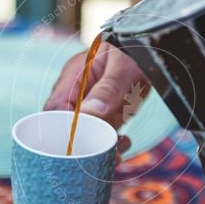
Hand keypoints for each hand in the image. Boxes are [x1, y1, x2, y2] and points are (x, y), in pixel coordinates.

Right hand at [44, 42, 147, 156]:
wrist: (149, 49)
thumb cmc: (133, 50)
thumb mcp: (125, 66)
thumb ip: (109, 88)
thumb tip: (91, 112)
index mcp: (74, 76)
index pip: (55, 108)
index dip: (62, 129)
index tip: (80, 143)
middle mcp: (77, 92)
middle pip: (65, 125)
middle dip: (81, 144)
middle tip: (103, 154)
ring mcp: (90, 104)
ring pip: (85, 133)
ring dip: (99, 146)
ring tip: (117, 151)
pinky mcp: (104, 113)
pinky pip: (101, 132)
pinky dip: (111, 142)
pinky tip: (124, 142)